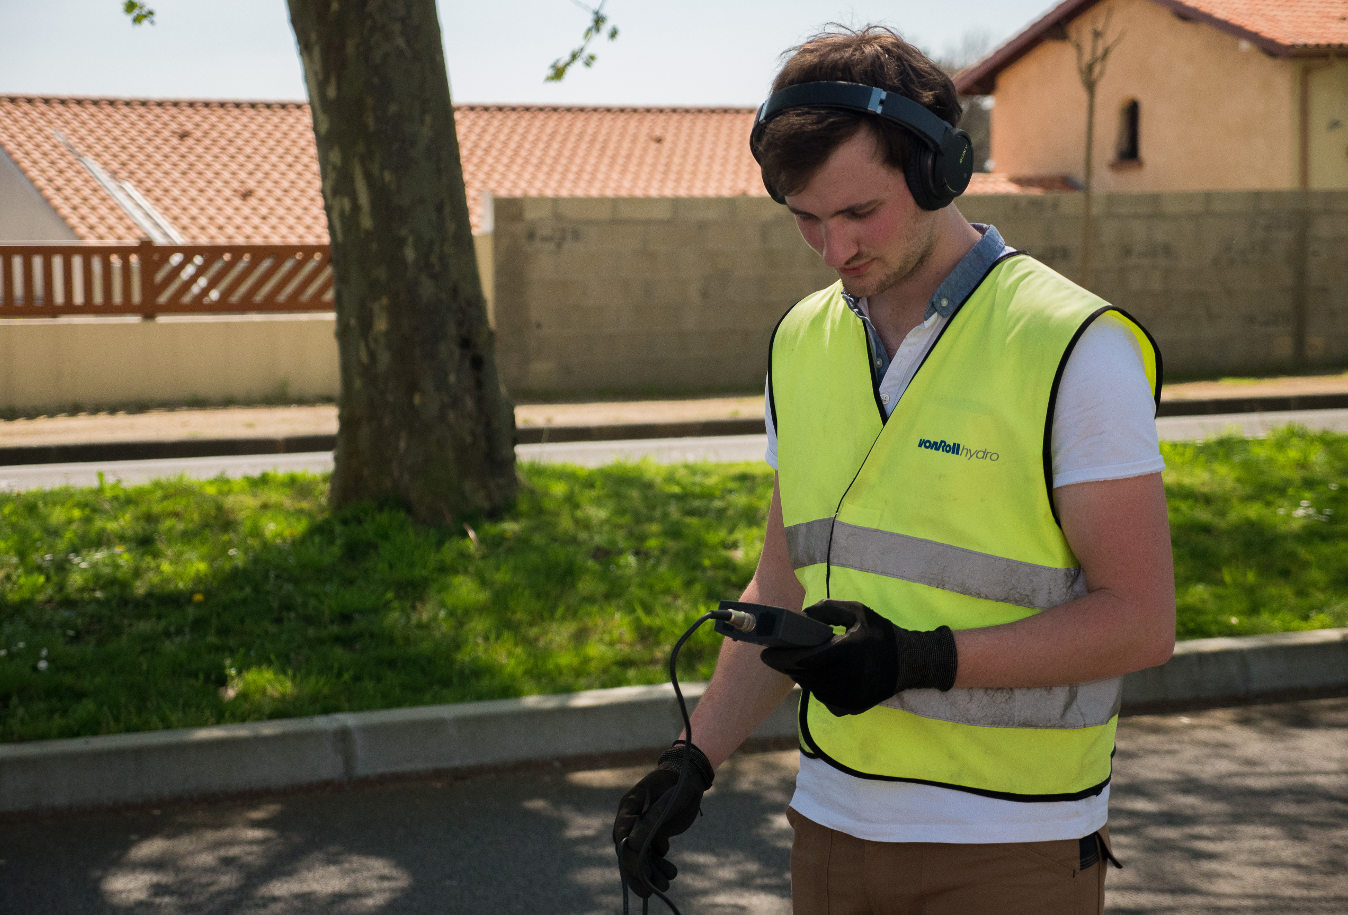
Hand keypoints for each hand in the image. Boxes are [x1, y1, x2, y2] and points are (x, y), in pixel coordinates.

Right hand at [612, 741, 713, 897]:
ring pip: (642, 855)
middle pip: (629, 850)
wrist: (690, 776)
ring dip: (652, 872)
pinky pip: (653, 854)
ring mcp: (642, 826)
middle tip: (649, 892)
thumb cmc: (678, 785)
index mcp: (629, 806)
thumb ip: (651, 824)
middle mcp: (632, 818)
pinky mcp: (654, 832)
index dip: (628, 857)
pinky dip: (660, 865)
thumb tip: (633, 848)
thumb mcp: (667, 803)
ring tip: (666, 883)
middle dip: (639, 873)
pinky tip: (671, 872)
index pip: (622, 836)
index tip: (638, 874)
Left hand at [760, 600, 956, 715]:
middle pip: (802, 676)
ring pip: (811, 689)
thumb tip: (801, 615)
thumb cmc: (881, 634)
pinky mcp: (850, 708)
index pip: (802, 660)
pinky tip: (823, 675)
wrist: (910, 663)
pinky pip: (823, 698)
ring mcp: (848, 697)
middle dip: (788, 666)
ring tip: (802, 663)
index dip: (780, 658)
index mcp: (845, 653)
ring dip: (803, 676)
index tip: (765, 653)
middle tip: (779, 656)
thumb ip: (827, 608)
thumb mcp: (857, 611)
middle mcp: (845, 679)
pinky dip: (818, 687)